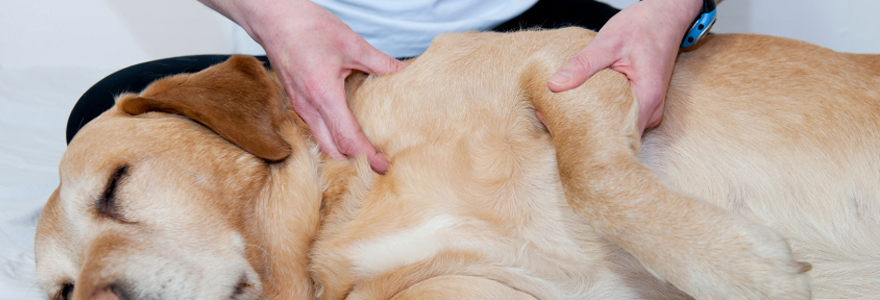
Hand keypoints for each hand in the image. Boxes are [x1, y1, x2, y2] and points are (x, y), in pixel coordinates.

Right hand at [199, 0, 406, 173]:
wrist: (272, 18)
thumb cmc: (306, 27)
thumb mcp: (351, 43)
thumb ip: (380, 62)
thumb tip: (404, 72)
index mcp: (324, 95)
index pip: (348, 140)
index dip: (368, 157)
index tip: (384, 166)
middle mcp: (308, 107)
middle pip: (333, 151)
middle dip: (356, 163)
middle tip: (380, 165)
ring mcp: (300, 107)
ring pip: (322, 143)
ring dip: (344, 153)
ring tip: (366, 153)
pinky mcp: (297, 103)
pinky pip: (315, 131)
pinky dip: (332, 139)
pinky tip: (348, 133)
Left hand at [548, 0, 702, 132]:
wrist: (665, 16)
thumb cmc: (642, 26)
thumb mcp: (607, 43)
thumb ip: (582, 65)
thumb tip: (554, 85)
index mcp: (647, 98)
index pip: (616, 134)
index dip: (587, 133)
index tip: (561, 128)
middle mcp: (651, 110)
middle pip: (615, 133)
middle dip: (585, 129)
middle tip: (553, 120)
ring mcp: (648, 108)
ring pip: (616, 125)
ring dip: (592, 120)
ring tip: (563, 113)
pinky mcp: (642, 103)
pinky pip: (619, 114)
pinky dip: (601, 111)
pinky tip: (581, 105)